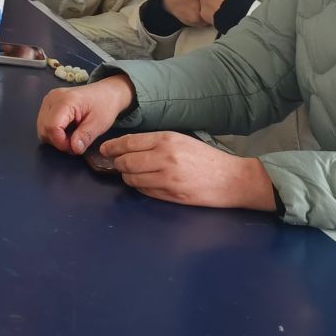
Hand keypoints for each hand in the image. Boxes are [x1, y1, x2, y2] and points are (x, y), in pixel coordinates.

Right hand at [37, 75, 132, 153]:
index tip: (76, 147)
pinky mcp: (48, 104)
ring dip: (55, 137)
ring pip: (42, 127)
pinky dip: (54, 132)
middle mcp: (52, 98)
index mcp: (65, 101)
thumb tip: (74, 149)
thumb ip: (85, 136)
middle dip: (58, 141)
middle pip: (44, 128)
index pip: (52, 127)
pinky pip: (44, 123)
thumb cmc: (104, 105)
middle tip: (75, 143)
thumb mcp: (100, 123)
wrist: (106, 92)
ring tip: (72, 137)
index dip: (61, 142)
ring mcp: (48, 100)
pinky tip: (67, 131)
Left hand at [97, 132, 276, 210]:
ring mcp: (168, 178)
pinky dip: (141, 188)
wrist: (231, 179)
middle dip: (118, 164)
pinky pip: (146, 192)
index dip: (112, 147)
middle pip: (126, 162)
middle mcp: (164, 157)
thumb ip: (155, 143)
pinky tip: (146, 184)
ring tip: (133, 175)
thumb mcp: (180, 140)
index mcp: (166, 140)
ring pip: (133, 179)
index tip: (104, 149)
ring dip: (128, 178)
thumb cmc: (205, 158)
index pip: (129, 142)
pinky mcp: (172, 195)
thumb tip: (128, 147)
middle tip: (118, 165)